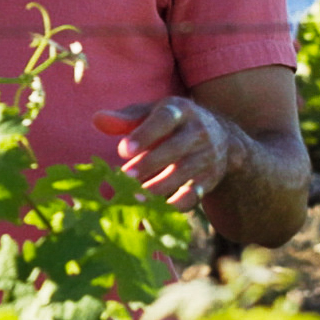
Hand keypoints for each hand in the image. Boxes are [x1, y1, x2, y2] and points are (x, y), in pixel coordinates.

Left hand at [95, 98, 235, 210]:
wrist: (222, 137)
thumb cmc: (172, 124)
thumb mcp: (152, 114)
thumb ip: (126, 119)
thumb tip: (97, 120)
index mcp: (180, 111)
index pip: (164, 119)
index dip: (145, 134)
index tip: (124, 150)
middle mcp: (197, 132)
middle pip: (175, 148)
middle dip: (150, 163)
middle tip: (125, 176)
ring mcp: (206, 156)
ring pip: (184, 172)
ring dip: (159, 186)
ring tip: (135, 196)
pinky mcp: (209, 179)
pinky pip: (195, 194)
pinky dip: (178, 203)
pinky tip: (157, 209)